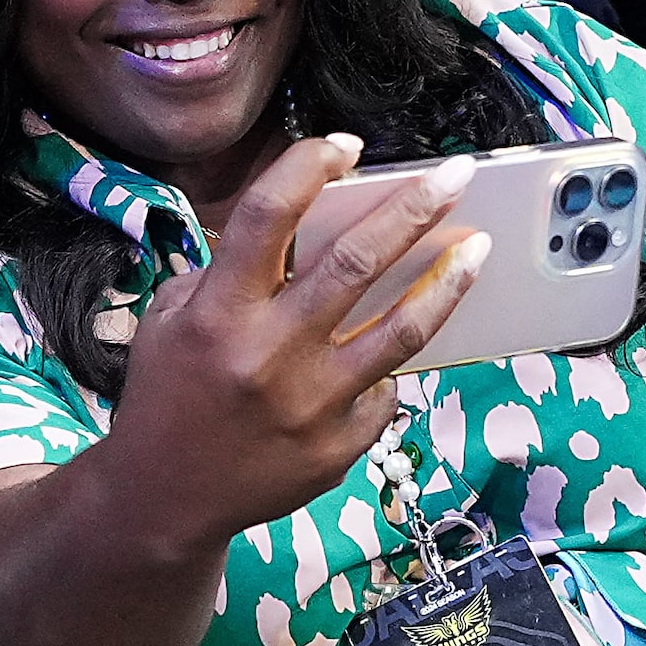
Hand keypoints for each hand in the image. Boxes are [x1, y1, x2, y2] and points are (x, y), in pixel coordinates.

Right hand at [106, 136, 490, 552]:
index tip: (346, 147)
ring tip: (479, 247)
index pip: (271, 216)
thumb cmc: (166, 398)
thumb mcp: (168, 323)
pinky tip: (397, 344)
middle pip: (356, 262)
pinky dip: (390, 361)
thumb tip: (295, 230)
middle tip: (457, 176)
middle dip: (415, 209)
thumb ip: (221, 275)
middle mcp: (269, 353)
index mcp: (219, 313)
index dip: (312, 167)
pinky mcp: (340, 444)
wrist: (166, 498)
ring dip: (448, 280)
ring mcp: (312, 403)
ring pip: (400, 329)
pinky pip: (384, 388)